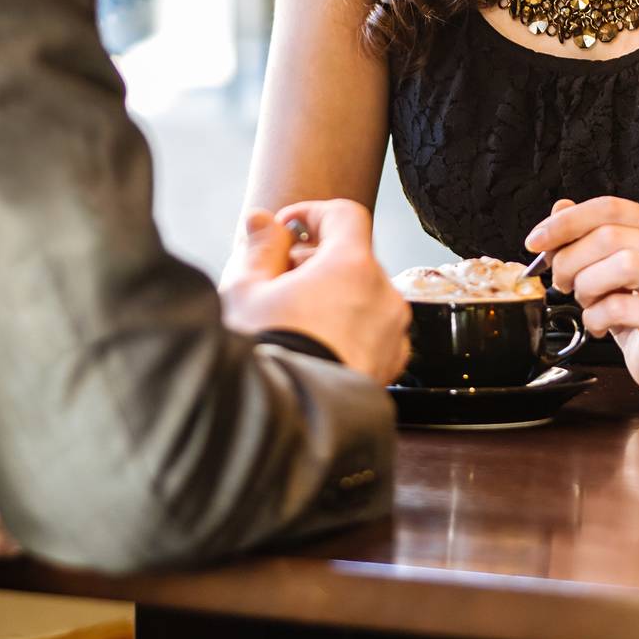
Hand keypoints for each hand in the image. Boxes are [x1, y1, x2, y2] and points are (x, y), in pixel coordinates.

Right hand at [221, 201, 410, 386]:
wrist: (286, 424)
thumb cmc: (266, 355)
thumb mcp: (247, 292)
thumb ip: (260, 248)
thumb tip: (261, 221)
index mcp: (352, 266)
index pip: (345, 215)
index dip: (313, 213)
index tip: (287, 228)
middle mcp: (382, 295)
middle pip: (352, 256)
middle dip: (315, 259)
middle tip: (276, 278)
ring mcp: (391, 333)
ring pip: (363, 294)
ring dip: (332, 293)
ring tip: (292, 316)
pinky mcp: (389, 365)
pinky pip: (373, 330)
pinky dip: (349, 326)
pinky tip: (315, 343)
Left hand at [525, 196, 638, 394]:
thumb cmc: (635, 307)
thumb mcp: (603, 265)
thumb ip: (583, 234)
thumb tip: (560, 208)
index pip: (608, 207)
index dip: (566, 222)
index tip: (535, 241)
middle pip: (608, 235)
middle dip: (570, 260)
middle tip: (561, 280)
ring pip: (621, 264)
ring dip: (587, 286)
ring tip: (586, 300)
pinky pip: (619, 307)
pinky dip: (595, 317)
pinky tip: (598, 324)